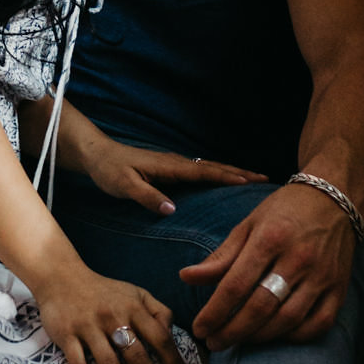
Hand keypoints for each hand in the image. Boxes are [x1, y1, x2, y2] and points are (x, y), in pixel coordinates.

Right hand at [33, 258, 193, 363]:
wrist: (61, 277)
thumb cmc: (104, 291)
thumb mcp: (135, 293)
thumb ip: (158, 311)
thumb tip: (173, 335)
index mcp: (133, 307)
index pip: (160, 338)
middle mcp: (112, 317)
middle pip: (137, 356)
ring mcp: (88, 326)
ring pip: (108, 363)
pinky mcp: (67, 334)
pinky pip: (77, 363)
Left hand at [83, 133, 264, 217]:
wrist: (96, 155)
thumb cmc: (109, 170)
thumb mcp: (123, 185)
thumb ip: (146, 196)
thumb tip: (171, 209)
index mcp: (169, 166)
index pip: (205, 171)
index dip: (228, 176)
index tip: (252, 181)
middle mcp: (177, 163)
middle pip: (214, 167)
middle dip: (240, 172)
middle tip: (266, 180)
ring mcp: (175, 165)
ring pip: (210, 168)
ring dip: (232, 172)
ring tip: (255, 181)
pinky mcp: (171, 170)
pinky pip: (201, 173)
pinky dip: (219, 175)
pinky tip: (226, 182)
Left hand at [178, 183, 356, 352]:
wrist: (335, 199)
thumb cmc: (284, 211)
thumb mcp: (249, 224)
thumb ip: (221, 256)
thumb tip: (186, 278)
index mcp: (270, 238)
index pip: (236, 285)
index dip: (215, 312)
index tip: (199, 329)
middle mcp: (298, 258)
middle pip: (261, 307)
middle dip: (232, 331)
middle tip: (213, 343)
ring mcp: (322, 276)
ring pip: (288, 320)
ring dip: (259, 337)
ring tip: (238, 341)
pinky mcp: (339, 288)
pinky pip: (319, 324)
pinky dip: (295, 336)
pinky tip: (276, 336)